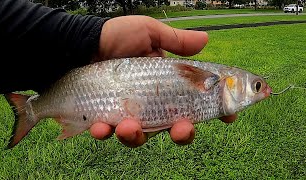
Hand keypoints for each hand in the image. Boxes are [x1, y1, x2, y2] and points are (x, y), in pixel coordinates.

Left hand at [89, 15, 236, 146]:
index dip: (214, 110)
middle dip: (182, 133)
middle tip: (182, 129)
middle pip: (173, 126)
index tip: (228, 115)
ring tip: (128, 127)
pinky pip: (110, 132)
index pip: (195, 101)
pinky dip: (106, 132)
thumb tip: (206, 38)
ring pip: (142, 135)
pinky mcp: (106, 117)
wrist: (80, 42)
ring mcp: (129, 112)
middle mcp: (151, 101)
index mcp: (166, 84)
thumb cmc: (115, 35)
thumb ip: (175, 41)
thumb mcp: (148, 32)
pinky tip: (101, 126)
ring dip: (138, 136)